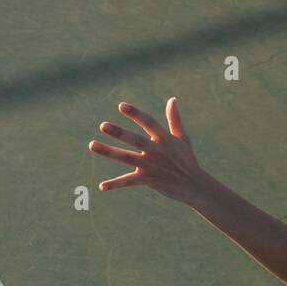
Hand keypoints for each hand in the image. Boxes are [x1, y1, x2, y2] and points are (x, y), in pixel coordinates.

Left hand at [89, 98, 206, 203]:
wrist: (194, 186)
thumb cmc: (187, 160)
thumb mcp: (182, 138)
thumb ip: (174, 119)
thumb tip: (172, 99)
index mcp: (164, 139)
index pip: (149, 123)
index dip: (136, 114)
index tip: (121, 106)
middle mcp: (157, 151)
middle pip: (136, 140)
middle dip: (120, 133)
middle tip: (103, 125)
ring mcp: (152, 166)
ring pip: (127, 158)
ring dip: (109, 152)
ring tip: (92, 145)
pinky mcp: (149, 179)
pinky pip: (129, 181)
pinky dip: (116, 184)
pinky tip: (102, 186)